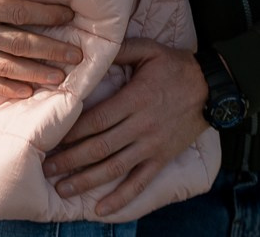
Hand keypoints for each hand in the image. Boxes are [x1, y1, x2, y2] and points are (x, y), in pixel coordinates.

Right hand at [0, 0, 79, 98]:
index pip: (17, 11)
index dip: (45, 14)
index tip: (69, 15)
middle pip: (17, 43)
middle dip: (50, 50)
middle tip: (76, 55)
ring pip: (4, 66)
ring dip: (34, 74)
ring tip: (59, 78)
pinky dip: (5, 89)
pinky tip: (27, 92)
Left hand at [43, 38, 207, 214]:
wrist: (212, 88)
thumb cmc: (176, 66)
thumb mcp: (149, 50)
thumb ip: (121, 50)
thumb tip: (91, 52)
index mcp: (135, 99)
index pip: (98, 120)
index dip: (74, 133)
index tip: (52, 140)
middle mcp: (141, 126)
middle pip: (100, 147)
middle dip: (71, 160)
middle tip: (46, 168)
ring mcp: (152, 145)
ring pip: (115, 168)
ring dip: (87, 180)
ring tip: (63, 188)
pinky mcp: (162, 158)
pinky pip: (140, 182)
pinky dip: (121, 197)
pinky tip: (101, 209)